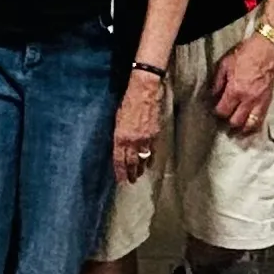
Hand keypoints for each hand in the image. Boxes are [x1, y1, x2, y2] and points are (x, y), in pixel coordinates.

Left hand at [111, 71, 161, 186]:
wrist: (145, 92)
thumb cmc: (128, 102)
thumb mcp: (117, 119)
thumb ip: (118, 135)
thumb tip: (119, 146)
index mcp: (120, 137)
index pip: (119, 160)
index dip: (120, 172)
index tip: (121, 180)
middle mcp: (133, 141)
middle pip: (131, 163)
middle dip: (131, 173)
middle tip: (131, 181)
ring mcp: (145, 139)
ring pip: (142, 159)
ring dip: (140, 169)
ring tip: (138, 175)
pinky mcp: (155, 135)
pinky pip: (152, 151)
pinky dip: (150, 159)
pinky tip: (148, 164)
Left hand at [212, 33, 273, 135]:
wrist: (266, 48)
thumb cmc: (246, 53)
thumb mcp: (225, 64)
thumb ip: (218, 82)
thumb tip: (213, 94)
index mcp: (235, 89)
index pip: (223, 110)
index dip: (217, 112)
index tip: (216, 110)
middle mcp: (247, 98)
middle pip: (236, 121)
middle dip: (229, 122)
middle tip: (225, 121)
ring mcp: (259, 100)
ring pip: (251, 123)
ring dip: (243, 128)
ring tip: (238, 130)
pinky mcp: (268, 99)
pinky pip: (262, 117)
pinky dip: (255, 123)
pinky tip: (250, 124)